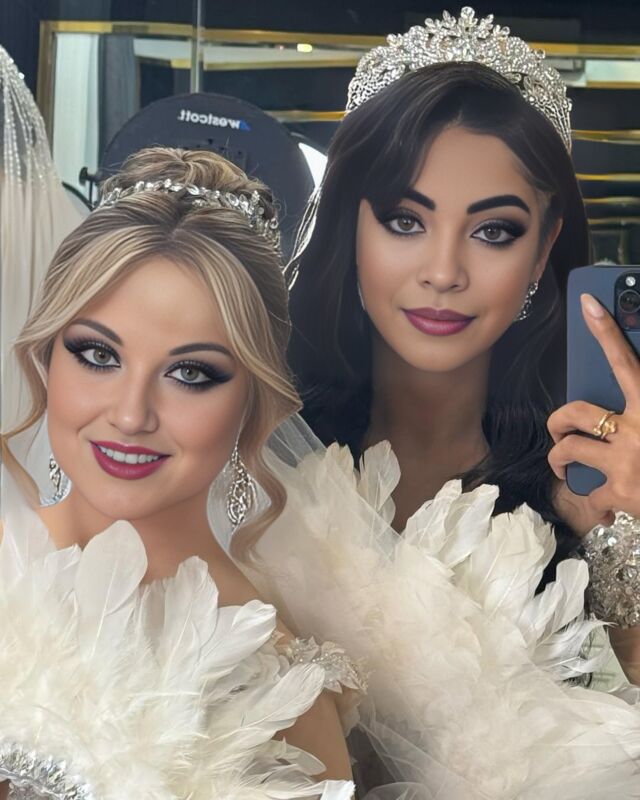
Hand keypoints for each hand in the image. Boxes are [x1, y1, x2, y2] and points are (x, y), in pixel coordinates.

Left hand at [547, 293, 639, 522]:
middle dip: (557, 420)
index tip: (588, 304)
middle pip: (576, 410)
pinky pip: (587, 493)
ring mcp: (624, 461)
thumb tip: (621, 404)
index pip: (626, 362)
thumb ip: (639, 407)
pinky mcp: (618, 492)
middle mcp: (636, 429)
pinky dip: (593, 502)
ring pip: (568, 449)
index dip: (606, 332)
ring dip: (560, 460)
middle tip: (559, 430)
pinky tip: (605, 508)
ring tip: (565, 466)